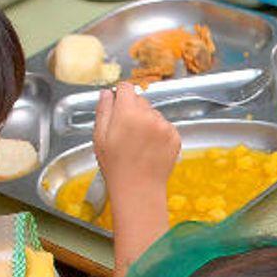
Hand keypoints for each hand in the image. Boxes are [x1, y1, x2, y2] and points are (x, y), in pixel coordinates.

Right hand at [92, 84, 180, 276]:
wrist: (138, 189)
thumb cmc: (116, 166)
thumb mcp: (100, 137)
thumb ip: (103, 110)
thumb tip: (106, 93)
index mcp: (128, 112)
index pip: (127, 87)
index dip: (120, 93)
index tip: (118, 101)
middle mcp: (149, 115)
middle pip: (141, 100)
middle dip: (133, 110)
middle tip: (125, 130)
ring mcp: (165, 126)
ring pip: (154, 113)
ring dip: (147, 121)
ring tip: (138, 143)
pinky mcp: (176, 137)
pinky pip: (165, 126)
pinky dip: (158, 133)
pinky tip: (149, 148)